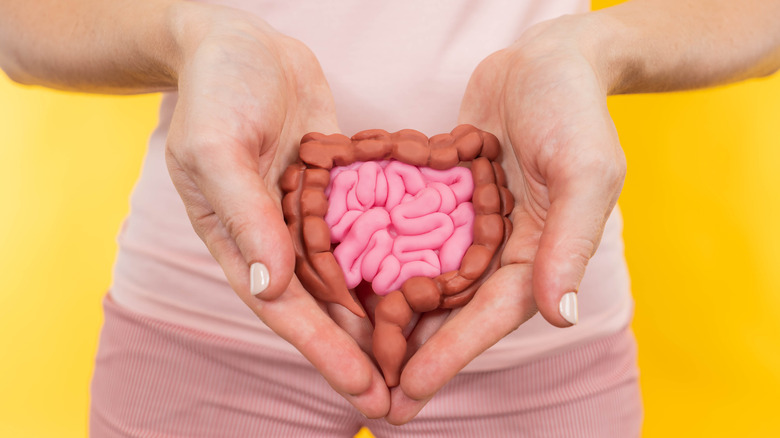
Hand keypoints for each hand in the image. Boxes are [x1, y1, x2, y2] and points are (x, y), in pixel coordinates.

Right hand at [163, 3, 388, 416]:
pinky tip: (429, 282)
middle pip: (323, 305)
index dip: (323, 350)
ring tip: (420, 355)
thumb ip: (244, 214)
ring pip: (350, 276)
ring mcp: (311, 215)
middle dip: (359, 352)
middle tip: (399, 398)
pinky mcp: (338, 188)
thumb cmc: (217, 90)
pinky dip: (392, 258)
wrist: (239, 42)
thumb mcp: (217, 147)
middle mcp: (278, 238)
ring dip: (380, 316)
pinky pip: (369, 229)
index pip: (285, 308)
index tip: (362, 388)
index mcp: (241, 240)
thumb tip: (268, 286)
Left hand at [386, 16, 625, 422]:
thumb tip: (559, 315)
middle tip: (374, 399)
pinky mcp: (447, 198)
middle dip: (414, 353)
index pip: (491, 315)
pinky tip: (346, 279)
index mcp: (539, 253)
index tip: (410, 390)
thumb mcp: (585, 171)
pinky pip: (412, 233)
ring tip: (351, 354)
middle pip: (452, 310)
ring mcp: (472, 225)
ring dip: (393, 318)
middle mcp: (502, 248)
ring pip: (427, 280)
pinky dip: (384, 258)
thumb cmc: (576, 110)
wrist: (549, 59)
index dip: (451, 354)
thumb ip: (571, 242)